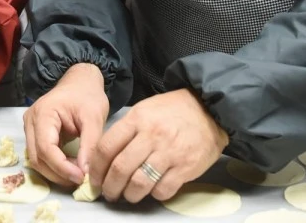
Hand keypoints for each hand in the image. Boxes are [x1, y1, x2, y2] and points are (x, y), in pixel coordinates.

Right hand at [23, 63, 108, 185]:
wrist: (80, 82)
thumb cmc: (87, 96)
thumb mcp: (94, 117)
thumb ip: (90, 144)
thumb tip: (85, 172)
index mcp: (43, 113)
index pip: (46, 148)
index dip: (61, 167)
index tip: (81, 177)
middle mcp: (31, 122)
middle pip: (37, 158)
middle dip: (58, 173)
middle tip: (81, 180)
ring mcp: (30, 128)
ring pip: (36, 160)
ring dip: (55, 172)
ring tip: (77, 174)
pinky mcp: (35, 134)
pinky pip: (40, 155)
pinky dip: (54, 165)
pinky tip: (71, 167)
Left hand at [89, 89, 228, 203]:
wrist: (210, 110)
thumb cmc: (173, 111)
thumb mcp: (145, 110)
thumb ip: (126, 130)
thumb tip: (105, 157)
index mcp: (137, 119)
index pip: (107, 148)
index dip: (96, 168)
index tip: (95, 178)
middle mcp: (151, 135)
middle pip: (120, 169)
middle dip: (110, 187)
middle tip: (109, 193)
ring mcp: (169, 152)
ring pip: (139, 183)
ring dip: (129, 194)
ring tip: (128, 195)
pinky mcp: (185, 167)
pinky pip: (162, 190)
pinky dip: (154, 194)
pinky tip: (153, 189)